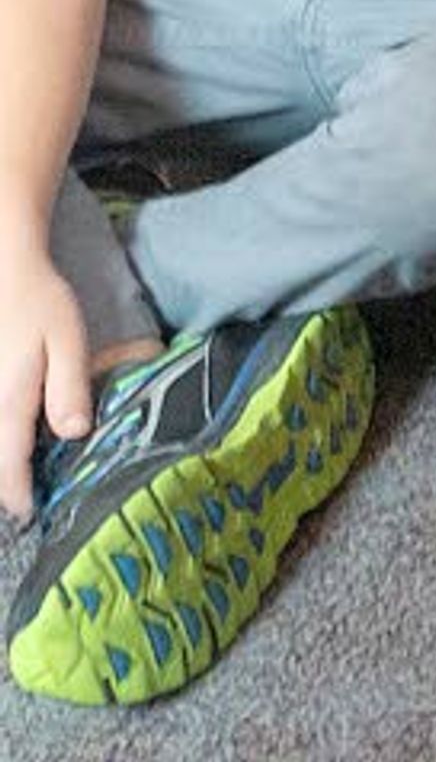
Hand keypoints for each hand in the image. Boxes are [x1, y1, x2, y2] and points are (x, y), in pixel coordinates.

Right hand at [0, 247, 90, 520]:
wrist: (5, 272)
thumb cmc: (39, 306)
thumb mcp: (67, 342)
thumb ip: (69, 390)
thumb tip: (75, 435)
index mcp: (7, 404)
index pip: (8, 468)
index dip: (18, 498)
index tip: (30, 517)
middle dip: (4, 485)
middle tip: (26, 499)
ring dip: (1, 461)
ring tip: (19, 475)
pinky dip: (1, 439)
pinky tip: (13, 438)